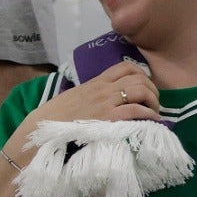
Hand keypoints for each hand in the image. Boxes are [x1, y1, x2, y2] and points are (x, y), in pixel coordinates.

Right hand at [27, 61, 159, 127]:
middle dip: (152, 90)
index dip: (141, 75)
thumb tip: (101, 99)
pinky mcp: (108, 118)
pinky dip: (148, 114)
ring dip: (153, 101)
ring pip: (141, 91)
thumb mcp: (73, 97)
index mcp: (95, 83)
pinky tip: (150, 121)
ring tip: (153, 112)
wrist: (42, 129)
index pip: (125, 67)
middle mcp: (103, 89)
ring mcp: (106, 103)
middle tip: (153, 102)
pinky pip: (136, 110)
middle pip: (139, 78)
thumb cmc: (54, 117)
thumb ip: (89, 94)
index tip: (143, 87)